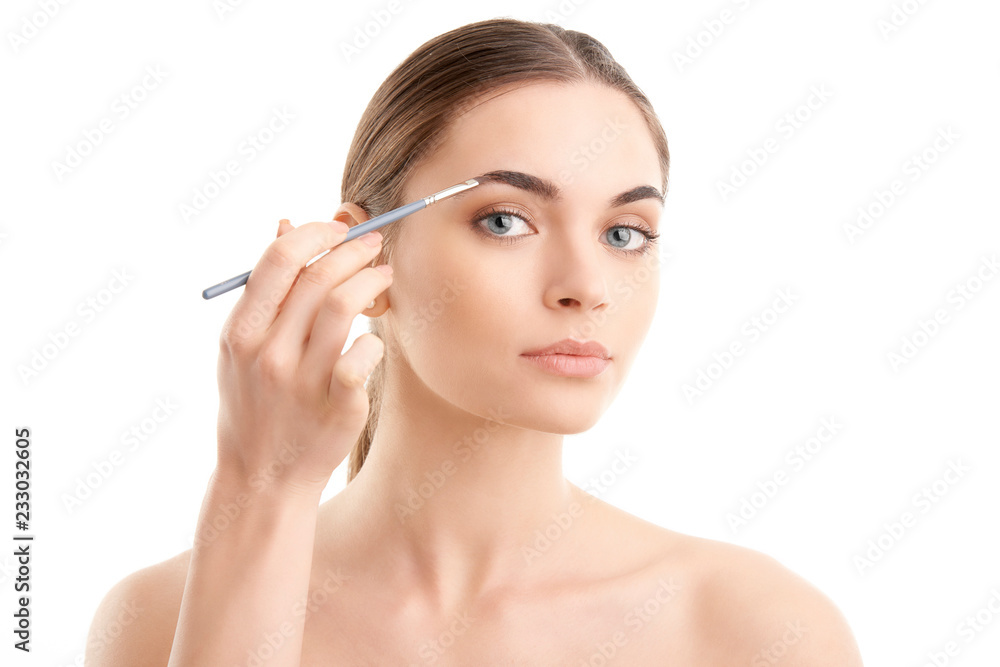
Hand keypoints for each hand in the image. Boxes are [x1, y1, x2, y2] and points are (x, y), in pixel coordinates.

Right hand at [214, 217, 391, 498]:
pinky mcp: (336, 407)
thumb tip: (286, 223)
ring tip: (383, 275)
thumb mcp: (242, 348)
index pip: (278, 261)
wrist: (261, 478)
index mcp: (239, 333)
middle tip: (373, 245)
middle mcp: (267, 354)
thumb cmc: (255, 404)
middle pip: (316, 278)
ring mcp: (301, 382)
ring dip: (370, 281)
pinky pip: (362, 356)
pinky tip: (375, 337)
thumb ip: (265, 290)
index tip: (336, 228)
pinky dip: (372, 339)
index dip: (314, 234)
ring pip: (342, 307)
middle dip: (352, 251)